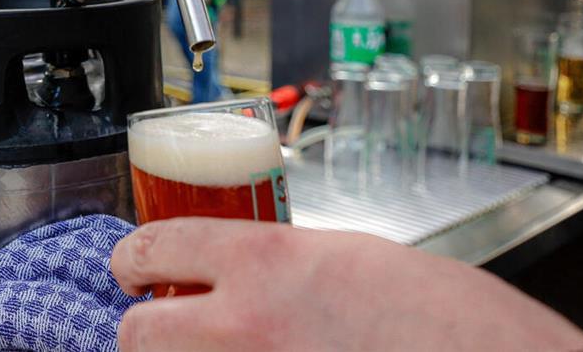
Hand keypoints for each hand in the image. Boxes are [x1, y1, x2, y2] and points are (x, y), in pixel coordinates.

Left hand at [110, 218, 582, 351]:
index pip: (157, 247)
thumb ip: (285, 267)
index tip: (129, 266)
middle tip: (160, 326)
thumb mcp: (354, 261)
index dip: (132, 257)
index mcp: (268, 261)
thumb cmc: (453, 322)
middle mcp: (245, 326)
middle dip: (142, 331)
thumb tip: (246, 276)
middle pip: (137, 334)